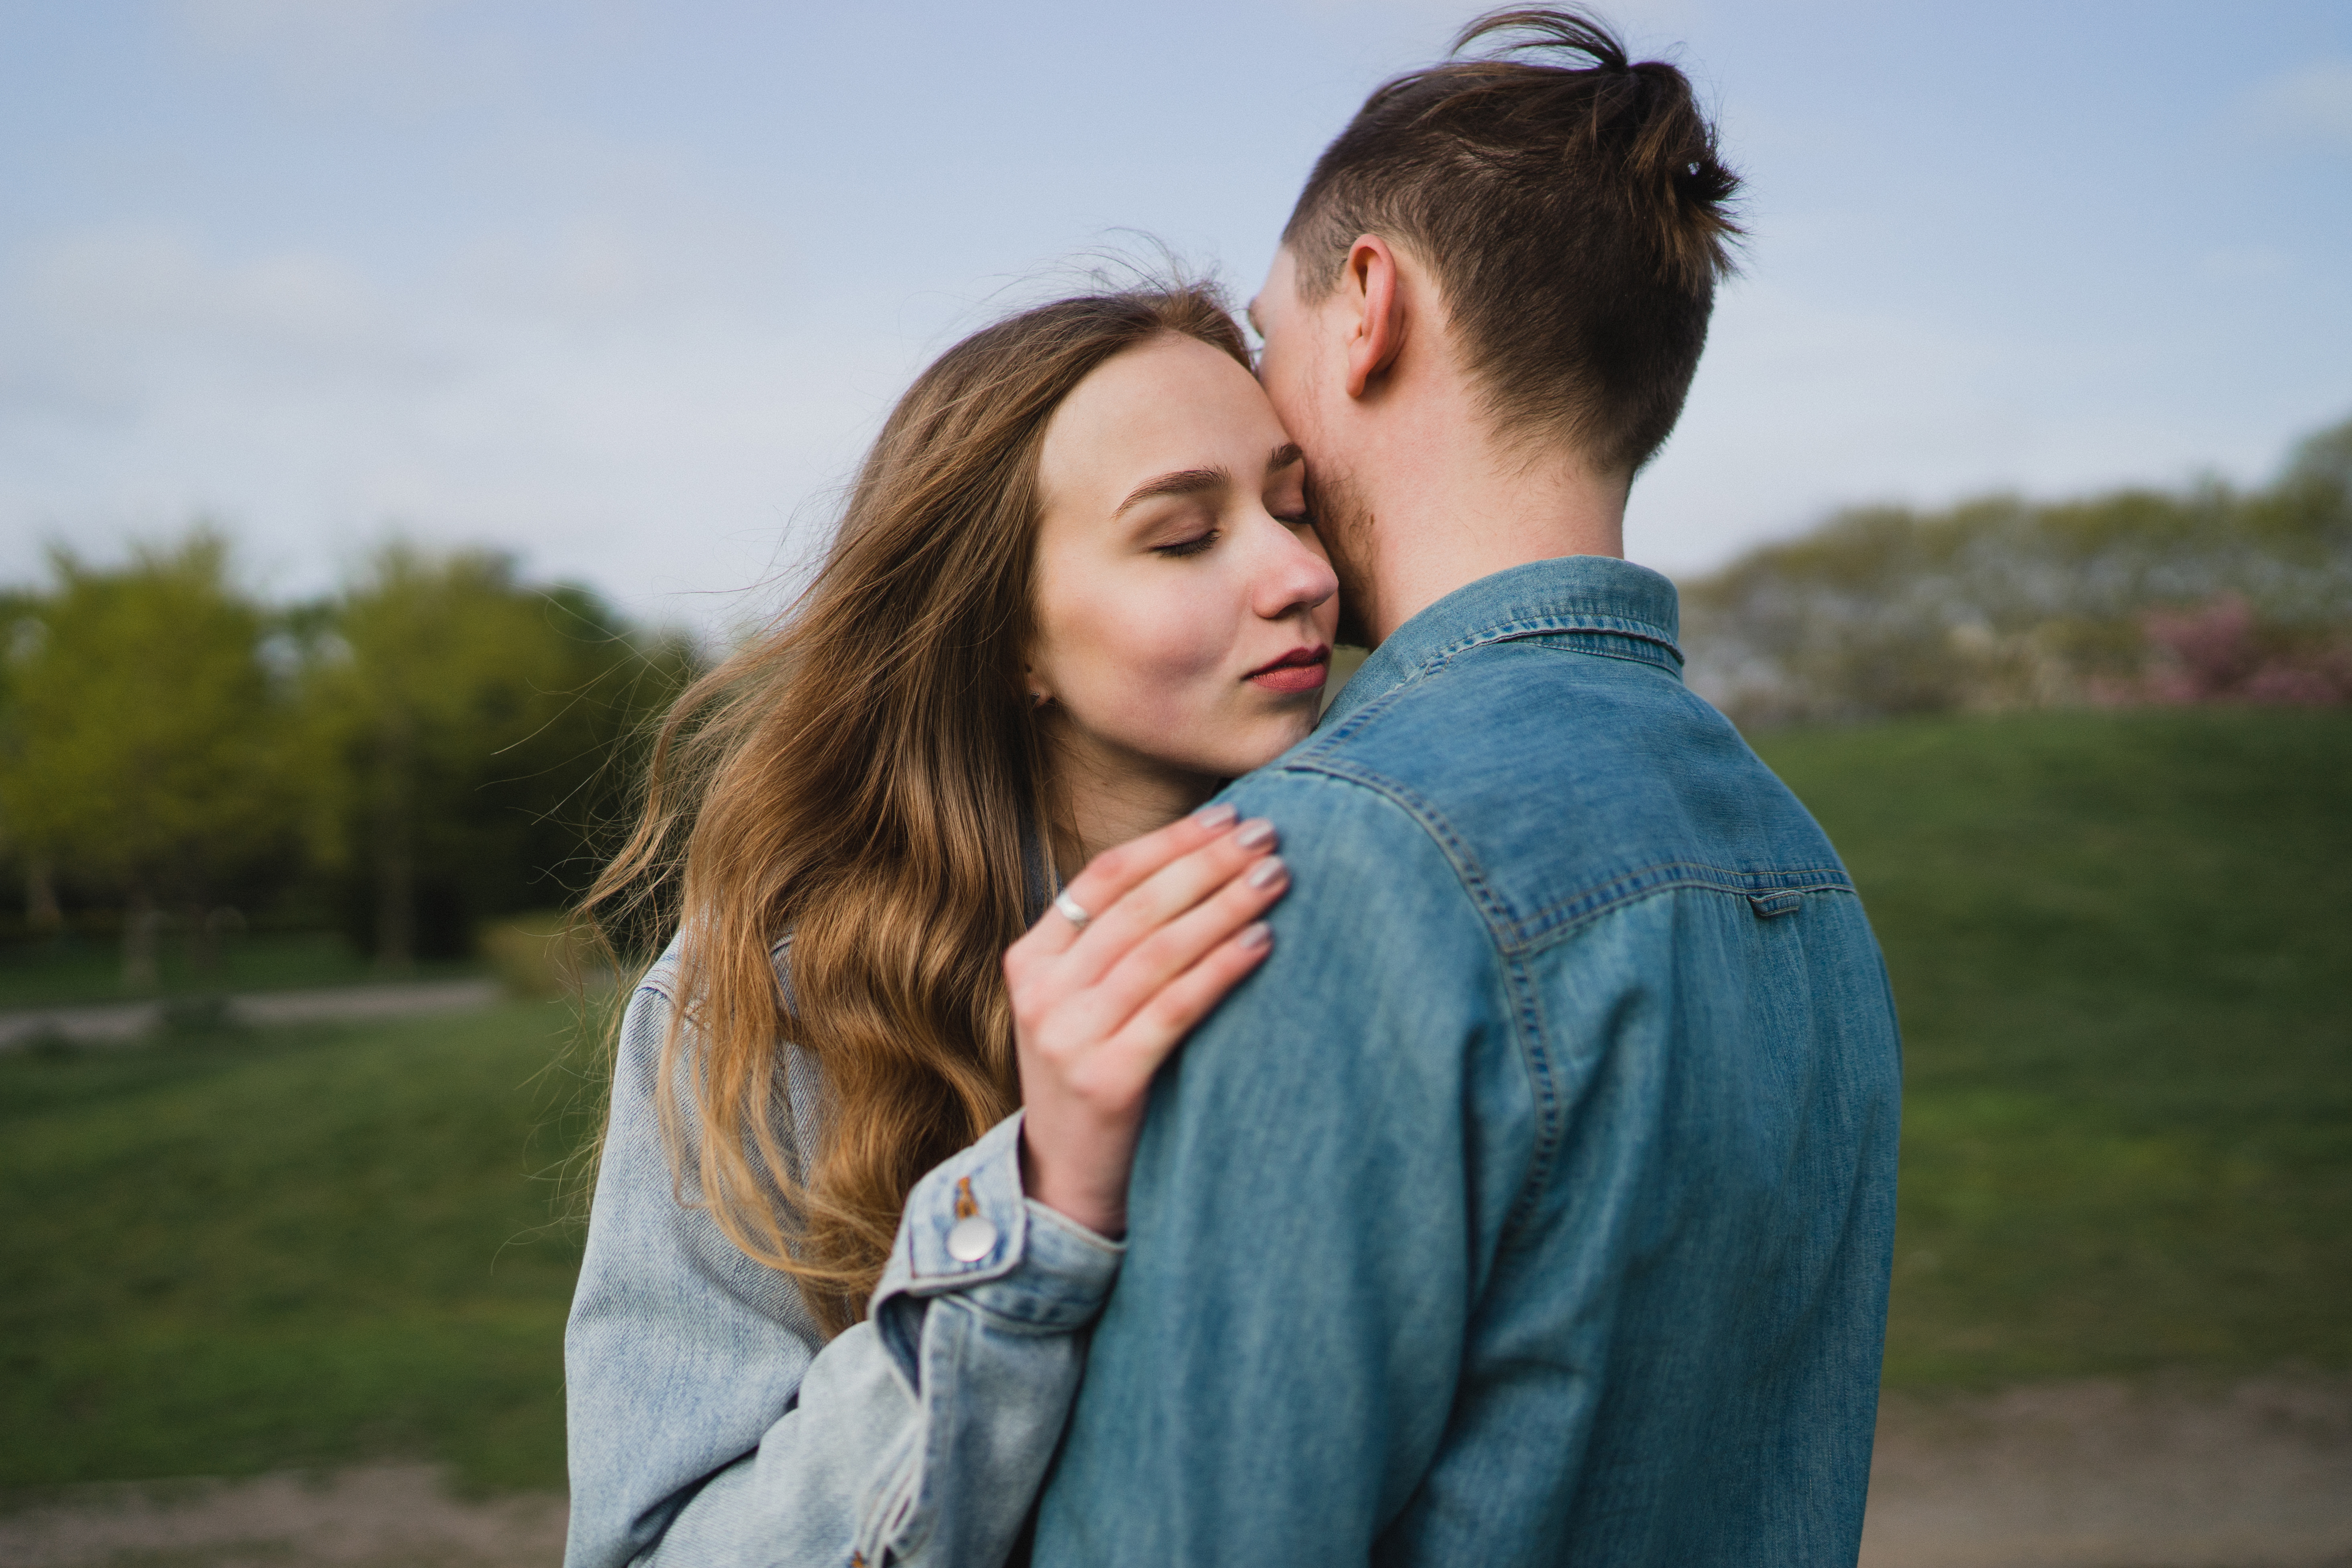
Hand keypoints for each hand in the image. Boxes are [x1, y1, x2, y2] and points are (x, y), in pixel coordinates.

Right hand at [1002, 803, 1287, 1237]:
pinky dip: (1220, 969)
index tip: (1226, 816)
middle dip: (1207, 864)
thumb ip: (1113, 944)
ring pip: (1159, 951)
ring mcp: (1068, 1038)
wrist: (1065, 1181)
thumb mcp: (1080, 1002)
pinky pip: (1174, 1008)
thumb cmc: (1092, 1073)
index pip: (1103, 878)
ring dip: (1224, 906)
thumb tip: (1200, 864)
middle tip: (1266, 835)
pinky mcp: (1106, 1080)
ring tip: (1275, 877)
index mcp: (1029, 960)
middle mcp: (1042, 993)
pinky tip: (1261, 943)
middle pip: (1136, 908)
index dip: (1168, 842)